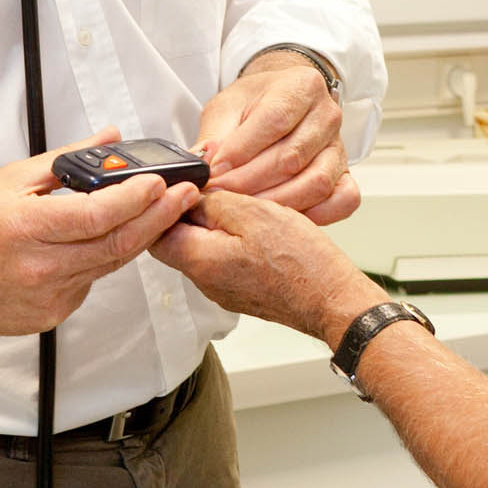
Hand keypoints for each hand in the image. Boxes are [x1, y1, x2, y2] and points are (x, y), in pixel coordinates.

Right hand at [0, 129, 200, 336]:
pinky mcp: (52, 315)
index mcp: (25, 227)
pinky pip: (91, 281)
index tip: (161, 181)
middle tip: (185, 195)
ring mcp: (48, 297)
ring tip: (162, 210)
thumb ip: (66, 160)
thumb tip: (109, 139)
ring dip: (140, 236)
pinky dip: (103, 258)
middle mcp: (39, 267)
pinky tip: (104, 240)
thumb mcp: (10, 180)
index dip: (136, 199)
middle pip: (117, 245)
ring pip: (110, 264)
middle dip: (158, 217)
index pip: (96, 215)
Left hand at [148, 188, 386, 340]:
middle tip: (218, 193)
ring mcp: (223, 290)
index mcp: (198, 260)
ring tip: (243, 209)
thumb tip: (192, 194)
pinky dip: (233, 243)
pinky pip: (225, 263)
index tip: (187, 187)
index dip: (166, 205)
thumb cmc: (300, 261)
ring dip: (216, 228)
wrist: (331, 299)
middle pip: (179, 241)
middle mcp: (204, 281)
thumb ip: (214, 201)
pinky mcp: (242, 293)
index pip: (156, 232)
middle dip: (192, 214)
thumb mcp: (254, 212)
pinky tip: (257, 232)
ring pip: (204, 250)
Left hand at [194, 54, 358, 223]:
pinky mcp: (346, 176)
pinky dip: (315, 215)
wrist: (285, 104)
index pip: (274, 121)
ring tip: (242, 210)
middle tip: (219, 196)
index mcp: (302, 86)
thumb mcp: (227, 108)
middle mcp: (328, 116)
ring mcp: (340, 148)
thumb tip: (200, 164)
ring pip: (314, 183)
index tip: (214, 172)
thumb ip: (214, 136)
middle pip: (292, 157)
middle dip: (249, 183)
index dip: (241, 151)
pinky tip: (282, 219)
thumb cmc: (256, 104)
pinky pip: (341, 201)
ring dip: (274, 203)